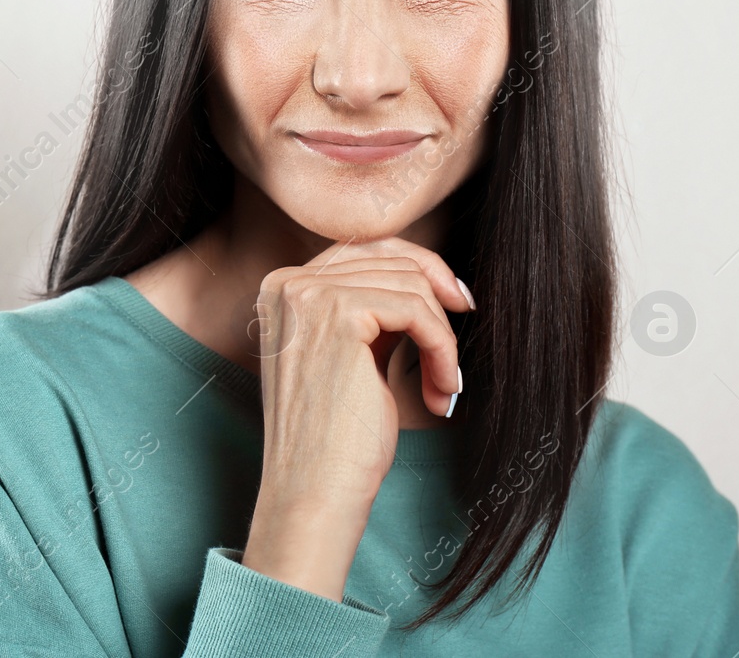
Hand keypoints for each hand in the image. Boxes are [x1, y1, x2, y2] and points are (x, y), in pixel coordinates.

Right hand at [241, 236, 471, 601]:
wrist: (314, 491)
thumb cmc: (334, 438)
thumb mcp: (348, 356)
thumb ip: (368, 311)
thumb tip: (428, 275)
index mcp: (281, 289)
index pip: (362, 248)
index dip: (419, 269)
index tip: (456, 303)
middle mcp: (287, 283)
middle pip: (391, 259)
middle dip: (437, 305)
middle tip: (452, 358)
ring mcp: (308, 295)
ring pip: (410, 285)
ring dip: (441, 338)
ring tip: (441, 386)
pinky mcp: (337, 315)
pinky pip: (417, 310)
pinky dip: (441, 350)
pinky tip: (440, 390)